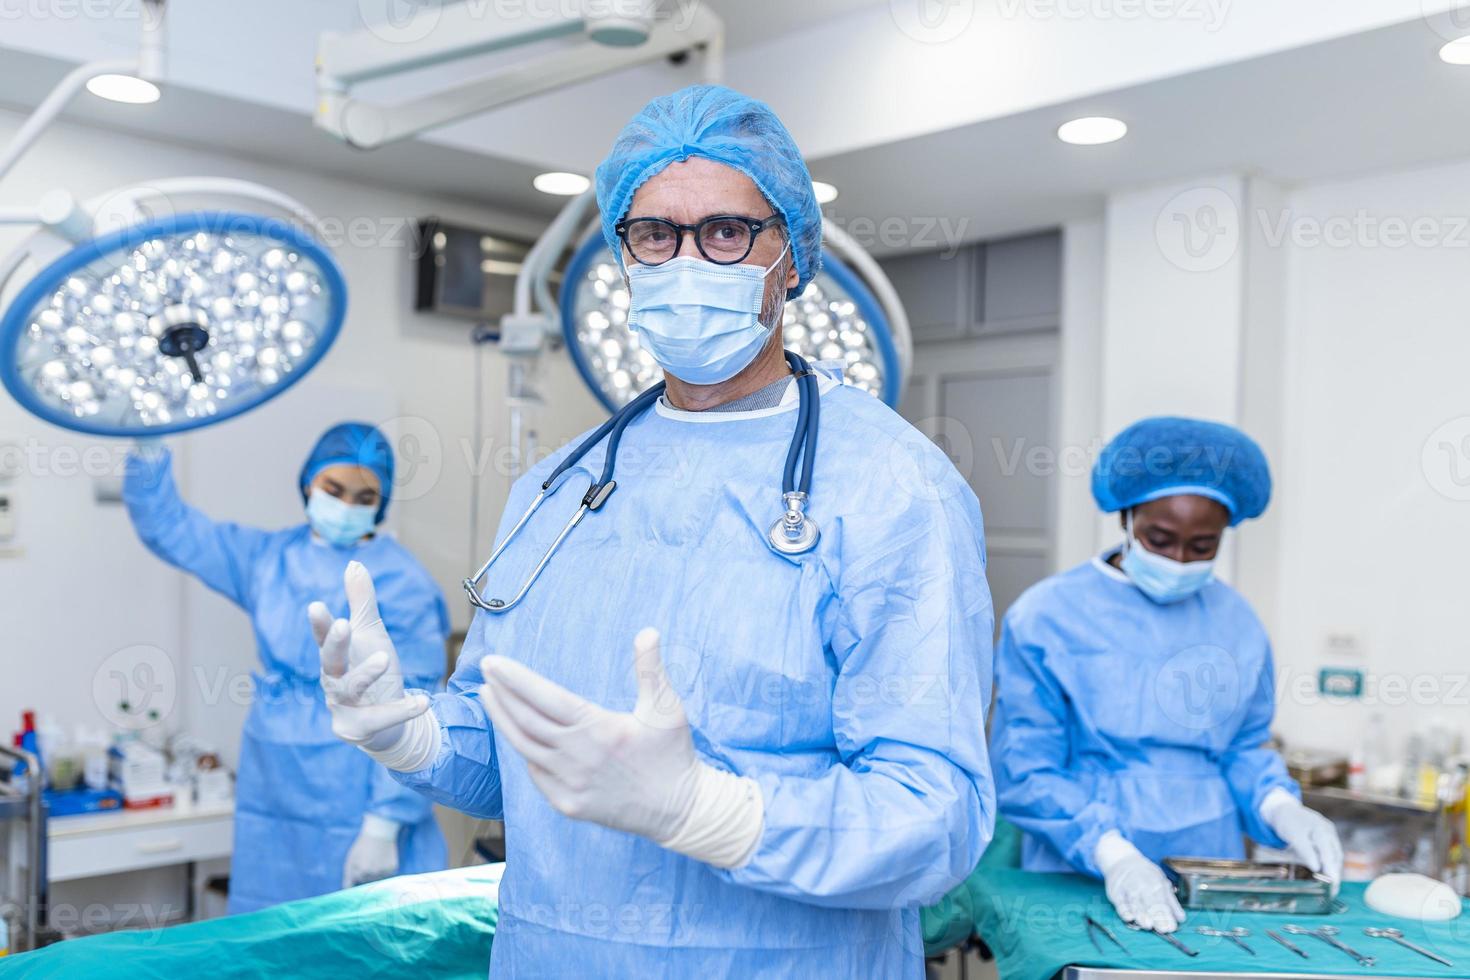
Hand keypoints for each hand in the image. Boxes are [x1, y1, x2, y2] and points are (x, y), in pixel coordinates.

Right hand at [311, 561, 429, 752]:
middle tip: (343, 624)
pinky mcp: (360, 728)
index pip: (323, 637)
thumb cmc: (373, 671)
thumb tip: (353, 563)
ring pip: (351, 689)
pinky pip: (381, 719)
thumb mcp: (371, 633)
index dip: (319, 624)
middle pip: (329, 661)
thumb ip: (362, 601)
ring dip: (366, 673)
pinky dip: (401, 710)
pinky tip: (423, 701)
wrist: (387, 723)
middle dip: (335, 643)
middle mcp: (334, 680)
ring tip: (385, 657)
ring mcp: (344, 706)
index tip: (315, 605)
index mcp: (336, 657)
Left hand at [342, 813, 399, 887]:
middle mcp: (371, 874)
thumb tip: (348, 891)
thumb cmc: (362, 845)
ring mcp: (382, 872)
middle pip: (365, 882)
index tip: (358, 871)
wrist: (380, 832)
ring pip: (376, 880)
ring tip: (376, 859)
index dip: (355, 876)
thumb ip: (348, 877)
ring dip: (375, 873)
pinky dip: (385, 870)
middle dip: (365, 873)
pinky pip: (387, 875)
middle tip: (368, 859)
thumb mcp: (351, 860)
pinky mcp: (392, 870)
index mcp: (359, 872)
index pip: (354, 885)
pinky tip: (383, 859)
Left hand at [479, 628, 701, 842]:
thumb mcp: (667, 708)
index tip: (494, 662)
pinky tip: (517, 734)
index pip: (545, 698)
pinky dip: (523, 751)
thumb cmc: (673, 755)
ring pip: (524, 747)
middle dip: (501, 693)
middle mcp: (578, 757)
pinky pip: (536, 774)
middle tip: (485, 669)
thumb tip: (647, 632)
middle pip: (526, 721)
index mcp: (599, 729)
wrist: (680, 811)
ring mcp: (570, 784)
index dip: (516, 679)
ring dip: (503, 720)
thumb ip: (651, 669)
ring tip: (488, 696)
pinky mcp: (568, 805)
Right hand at [1095, 832, 1184, 932]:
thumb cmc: (1145, 875)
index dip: (1167, 915)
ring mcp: (1128, 888)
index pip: (1162, 902)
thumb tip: (1181, 918)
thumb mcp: (1161, 882)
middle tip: (1163, 929)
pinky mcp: (1116, 892)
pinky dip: (1123, 910)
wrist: (1122, 860)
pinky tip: (1128, 917)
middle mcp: (1142, 886)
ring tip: (1147, 925)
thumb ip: (1170, 902)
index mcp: (1156, 884)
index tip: (1171, 927)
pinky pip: (1119, 902)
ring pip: (1135, 903)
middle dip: (1157, 916)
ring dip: (1141, 914)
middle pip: (1150, 903)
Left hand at [1262, 791, 1342, 884]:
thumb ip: (1306, 851)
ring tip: (1331, 886)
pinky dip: (1329, 864)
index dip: (1331, 870)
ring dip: (1333, 870)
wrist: (1284, 809)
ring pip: (1334, 855)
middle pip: (1335, 856)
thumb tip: (1317, 868)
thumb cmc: (1288, 822)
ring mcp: (1329, 834)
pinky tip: (1327, 874)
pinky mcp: (1326, 838)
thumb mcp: (1294, 836)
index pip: (1329, 854)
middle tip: (1333, 890)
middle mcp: (1329, 832)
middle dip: (1335, 873)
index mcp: (1322, 830)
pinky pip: (1330, 853)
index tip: (1333, 883)